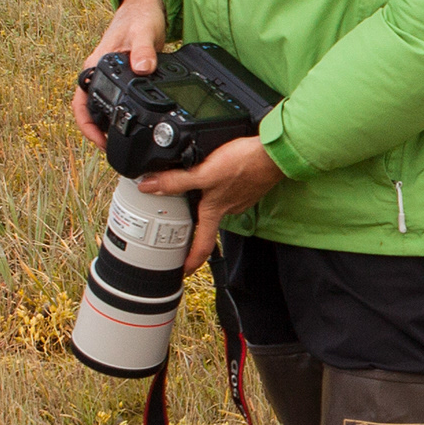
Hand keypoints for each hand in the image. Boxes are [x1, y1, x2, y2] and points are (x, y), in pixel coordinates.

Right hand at [75, 0, 166, 145]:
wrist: (146, 6)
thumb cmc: (141, 16)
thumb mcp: (144, 32)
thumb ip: (143, 49)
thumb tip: (142, 67)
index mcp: (95, 65)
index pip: (80, 102)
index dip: (86, 125)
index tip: (99, 141)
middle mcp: (98, 73)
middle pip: (88, 109)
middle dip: (96, 132)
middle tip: (112, 149)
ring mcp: (109, 76)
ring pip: (101, 107)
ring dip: (107, 125)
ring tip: (122, 142)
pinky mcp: (122, 78)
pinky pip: (115, 100)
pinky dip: (120, 114)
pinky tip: (133, 123)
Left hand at [141, 135, 283, 271]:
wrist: (274, 153)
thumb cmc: (245, 164)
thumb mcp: (205, 173)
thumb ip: (177, 181)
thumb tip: (149, 186)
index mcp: (215, 210)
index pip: (202, 245)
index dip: (192, 262)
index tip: (183, 271)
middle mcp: (228, 208)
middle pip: (208, 222)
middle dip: (196, 224)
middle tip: (181, 222)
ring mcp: (240, 198)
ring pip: (219, 205)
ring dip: (209, 201)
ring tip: (198, 190)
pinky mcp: (247, 186)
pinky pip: (230, 192)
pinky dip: (222, 187)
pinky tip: (219, 176)